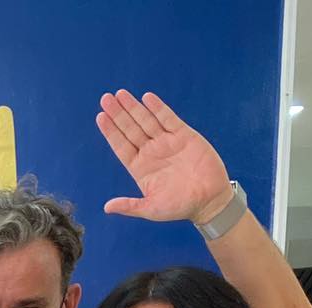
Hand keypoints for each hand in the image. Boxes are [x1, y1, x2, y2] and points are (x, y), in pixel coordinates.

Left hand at [97, 89, 234, 226]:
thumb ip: (130, 206)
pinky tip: (147, 98)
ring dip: (134, 107)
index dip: (111, 132)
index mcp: (140, 168)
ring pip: (147, 120)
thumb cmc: (180, 207)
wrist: (210, 201)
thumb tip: (107, 208)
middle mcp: (151, 152)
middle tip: (106, 99)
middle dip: (119, 114)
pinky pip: (169, 119)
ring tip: (121, 94)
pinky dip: (158, 108)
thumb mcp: (152, 209)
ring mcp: (167, 142)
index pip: (121, 146)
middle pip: (131, 129)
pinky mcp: (184, 136)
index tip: (101, 117)